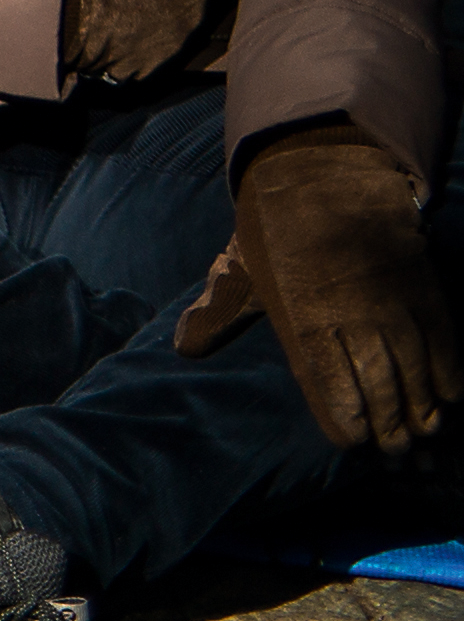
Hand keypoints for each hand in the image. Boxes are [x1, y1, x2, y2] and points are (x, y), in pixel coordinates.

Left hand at [180, 124, 455, 451]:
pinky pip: (442, 337)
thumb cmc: (273, 228)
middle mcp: (347, 317)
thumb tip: (183, 348)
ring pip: (412, 367)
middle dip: (388, 423)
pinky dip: (450, 369)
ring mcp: (388, 301)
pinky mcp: (420, 285)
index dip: (343, 417)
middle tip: (397, 449)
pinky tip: (452, 396)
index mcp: (299, 318)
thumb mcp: (238, 268)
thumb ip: (216, 313)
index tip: (353, 441)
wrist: (318, 171)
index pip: (325, 383)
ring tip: (426, 431)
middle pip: (376, 384)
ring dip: (423, 405)